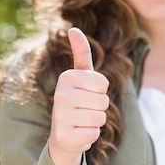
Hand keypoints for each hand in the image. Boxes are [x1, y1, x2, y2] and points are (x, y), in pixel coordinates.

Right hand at [48, 27, 109, 164]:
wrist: (63, 137)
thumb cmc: (77, 102)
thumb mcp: (79, 77)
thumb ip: (81, 53)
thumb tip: (74, 28)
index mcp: (66, 77)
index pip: (103, 83)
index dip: (100, 91)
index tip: (87, 94)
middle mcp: (60, 95)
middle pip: (103, 101)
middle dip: (99, 108)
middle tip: (85, 110)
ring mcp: (60, 116)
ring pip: (100, 117)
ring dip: (96, 122)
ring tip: (82, 122)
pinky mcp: (64, 136)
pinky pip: (95, 133)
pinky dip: (91, 135)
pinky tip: (79, 134)